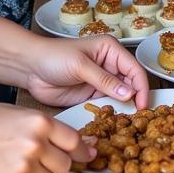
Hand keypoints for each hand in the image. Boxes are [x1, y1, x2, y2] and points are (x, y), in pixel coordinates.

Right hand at [0, 103, 94, 172]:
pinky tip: (9, 172)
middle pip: (65, 165)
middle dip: (58, 164)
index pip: (74, 141)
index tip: (87, 155)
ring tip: (21, 164)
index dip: (83, 150)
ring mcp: (24, 167)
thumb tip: (78, 142)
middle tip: (45, 160)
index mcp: (41, 123)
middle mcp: (36, 144)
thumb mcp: (21, 113)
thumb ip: (48, 127)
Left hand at [23, 34, 150, 111]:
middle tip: (139, 118)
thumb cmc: (54, 57)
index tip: (143, 105)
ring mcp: (101, 81)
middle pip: (131, 83)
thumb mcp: (80, 65)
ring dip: (125, 107)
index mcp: (110, 50)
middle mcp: (110, 64)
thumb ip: (104, 80)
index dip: (141, 87)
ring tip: (128, 122)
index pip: (134, 68)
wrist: (30, 68)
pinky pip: (107, 105)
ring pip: (121, 95)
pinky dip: (112, 113)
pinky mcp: (92, 95)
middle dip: (136, 98)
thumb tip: (129, 93)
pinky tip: (114, 122)